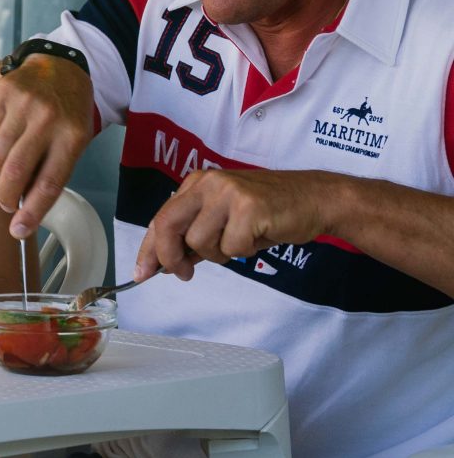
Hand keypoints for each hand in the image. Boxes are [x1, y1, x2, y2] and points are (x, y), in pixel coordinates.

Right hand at [0, 56, 94, 238]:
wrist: (61, 67)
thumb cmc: (68, 114)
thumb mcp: (73, 142)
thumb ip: (50, 170)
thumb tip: (22, 207)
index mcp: (73, 137)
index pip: (49, 183)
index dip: (32, 212)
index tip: (17, 231)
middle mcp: (48, 119)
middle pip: (15, 171)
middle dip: (6, 195)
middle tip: (7, 203)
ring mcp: (24, 104)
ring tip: (12, 157)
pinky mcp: (3, 92)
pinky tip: (8, 128)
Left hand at [137, 168, 331, 280]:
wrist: (314, 199)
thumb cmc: (270, 212)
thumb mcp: (225, 217)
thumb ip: (196, 234)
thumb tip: (167, 263)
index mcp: (197, 183)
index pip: (162, 218)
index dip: (149, 248)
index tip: (142, 272)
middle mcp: (208, 183)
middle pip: (169, 226)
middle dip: (170, 257)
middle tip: (183, 274)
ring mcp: (228, 194)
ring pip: (200, 242)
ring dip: (220, 254)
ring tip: (242, 241)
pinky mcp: (249, 209)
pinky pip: (232, 247)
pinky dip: (244, 251)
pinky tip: (259, 237)